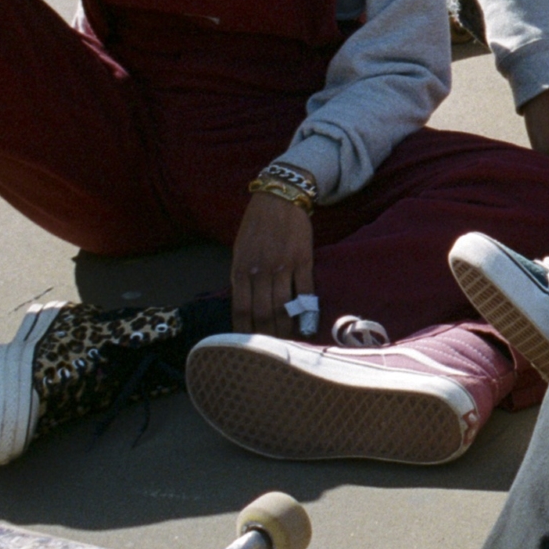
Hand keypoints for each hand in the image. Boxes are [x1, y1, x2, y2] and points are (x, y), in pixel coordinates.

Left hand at [231, 193, 315, 335]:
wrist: (280, 196)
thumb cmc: (257, 225)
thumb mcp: (240, 250)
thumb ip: (242, 276)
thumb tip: (246, 306)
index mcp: (241, 268)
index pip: (241, 309)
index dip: (245, 331)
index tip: (249, 347)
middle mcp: (260, 270)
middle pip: (263, 312)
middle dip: (267, 336)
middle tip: (272, 352)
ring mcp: (283, 266)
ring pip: (284, 306)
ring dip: (287, 328)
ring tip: (289, 343)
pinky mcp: (303, 259)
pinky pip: (305, 291)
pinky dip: (307, 311)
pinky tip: (308, 325)